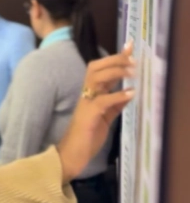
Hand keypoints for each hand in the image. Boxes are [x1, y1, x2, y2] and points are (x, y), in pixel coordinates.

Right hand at [57, 43, 134, 183]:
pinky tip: (130, 93)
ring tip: (132, 72)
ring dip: (115, 72)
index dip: (115, 57)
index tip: (130, 45)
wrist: (70, 156)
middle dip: (114, 60)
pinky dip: (117, 95)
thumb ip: (114, 105)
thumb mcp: (105, 118)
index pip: (101, 70)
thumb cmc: (86, 138)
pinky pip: (102, 101)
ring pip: (96, 79)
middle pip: (96, 68)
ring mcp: (85, 104)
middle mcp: (86, 95)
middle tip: (133, 58)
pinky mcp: (88, 116)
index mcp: (90, 95)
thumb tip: (128, 93)